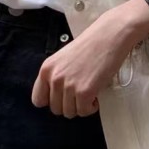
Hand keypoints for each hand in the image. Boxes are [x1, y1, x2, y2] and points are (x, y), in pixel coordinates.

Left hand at [31, 0, 148, 117]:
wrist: (110, 36)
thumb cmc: (91, 45)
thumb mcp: (63, 59)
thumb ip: (57, 76)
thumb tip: (58, 96)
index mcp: (46, 69)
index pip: (38, 100)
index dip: (52, 101)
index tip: (63, 98)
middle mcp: (54, 78)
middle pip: (55, 109)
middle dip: (69, 104)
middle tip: (81, 93)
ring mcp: (68, 86)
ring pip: (70, 113)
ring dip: (81, 106)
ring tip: (90, 92)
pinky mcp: (84, 92)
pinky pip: (84, 112)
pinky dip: (92, 107)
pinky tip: (96, 95)